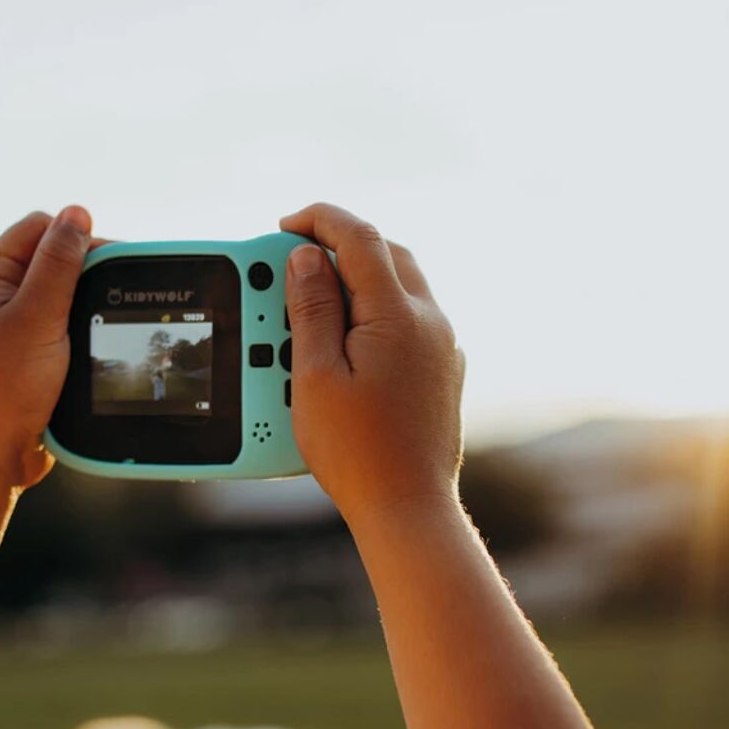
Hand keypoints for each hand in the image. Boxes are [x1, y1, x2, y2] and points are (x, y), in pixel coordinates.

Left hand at [0, 206, 95, 493]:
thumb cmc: (1, 390)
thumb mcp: (38, 316)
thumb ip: (59, 263)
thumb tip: (78, 214)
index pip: (39, 228)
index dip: (78, 238)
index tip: (112, 262)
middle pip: (51, 260)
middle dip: (85, 273)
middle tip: (112, 295)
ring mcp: (7, 328)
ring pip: (59, 296)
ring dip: (83, 305)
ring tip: (100, 324)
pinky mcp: (23, 358)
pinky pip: (59, 329)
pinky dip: (78, 333)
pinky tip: (90, 347)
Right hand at [278, 202, 464, 526]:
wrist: (409, 508)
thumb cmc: (357, 452)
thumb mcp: (316, 375)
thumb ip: (311, 308)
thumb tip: (307, 256)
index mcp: (399, 315)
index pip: (360, 237)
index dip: (319, 221)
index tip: (285, 226)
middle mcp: (431, 322)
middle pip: (388, 253)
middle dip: (340, 245)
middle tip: (294, 260)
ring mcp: (443, 347)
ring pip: (403, 285)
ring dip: (360, 279)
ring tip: (314, 302)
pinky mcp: (443, 371)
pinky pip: (410, 320)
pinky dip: (376, 311)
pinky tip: (347, 339)